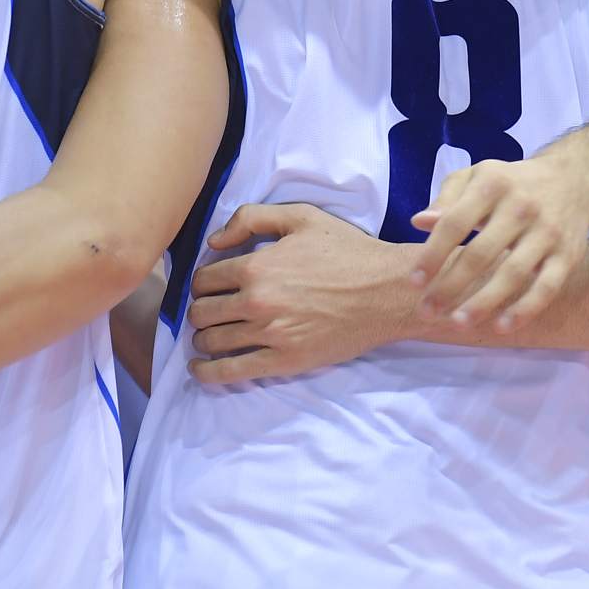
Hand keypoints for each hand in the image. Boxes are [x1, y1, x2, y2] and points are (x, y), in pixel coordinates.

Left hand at [186, 204, 416, 382]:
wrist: (387, 291)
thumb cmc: (348, 252)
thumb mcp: (302, 217)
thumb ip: (252, 218)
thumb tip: (214, 240)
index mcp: (256, 266)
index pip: (203, 279)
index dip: (201, 283)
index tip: (209, 288)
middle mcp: (256, 302)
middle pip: (202, 312)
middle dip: (200, 311)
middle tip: (210, 312)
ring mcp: (269, 334)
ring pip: (211, 341)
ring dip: (202, 339)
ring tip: (208, 337)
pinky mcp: (284, 361)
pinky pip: (230, 372)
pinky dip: (207, 372)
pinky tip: (200, 369)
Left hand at [410, 152, 588, 331]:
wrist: (575, 180)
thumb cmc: (511, 183)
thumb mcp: (477, 176)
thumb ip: (447, 198)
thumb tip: (419, 222)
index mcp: (492, 184)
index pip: (455, 223)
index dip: (433, 255)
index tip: (414, 282)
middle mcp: (521, 207)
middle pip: (480, 253)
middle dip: (450, 286)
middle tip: (427, 312)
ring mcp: (547, 232)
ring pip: (513, 274)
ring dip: (483, 302)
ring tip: (457, 323)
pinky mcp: (568, 255)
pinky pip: (547, 287)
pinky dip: (525, 309)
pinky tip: (500, 326)